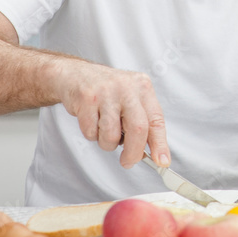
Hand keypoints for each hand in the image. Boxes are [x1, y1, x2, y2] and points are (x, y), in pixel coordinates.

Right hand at [53, 60, 169, 169]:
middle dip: (133, 152)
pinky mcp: (86, 98)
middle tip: (128, 162)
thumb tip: (152, 152)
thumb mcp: (131, 99)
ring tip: (104, 130)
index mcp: (143, 87)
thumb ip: (142, 122)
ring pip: (111, 135)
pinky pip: (91, 132)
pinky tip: (91, 120)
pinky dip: (91, 135)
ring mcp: (106, 92)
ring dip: (107, 143)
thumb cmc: (107, 91)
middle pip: (138, 129)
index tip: (162, 161)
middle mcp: (127, 87)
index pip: (156, 120)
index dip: (160, 143)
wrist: (75, 75)